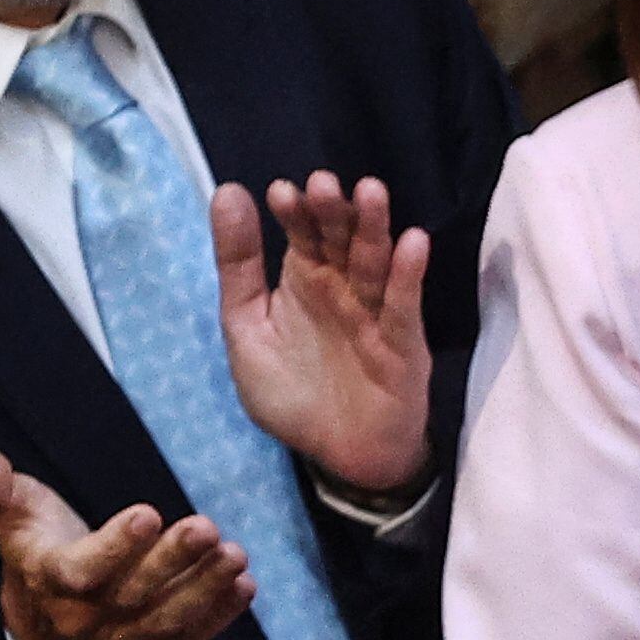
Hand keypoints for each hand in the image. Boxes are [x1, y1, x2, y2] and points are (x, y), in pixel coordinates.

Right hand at [0, 448, 249, 639]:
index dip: (116, 546)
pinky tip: (245, 585)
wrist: (48, 633)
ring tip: (236, 555)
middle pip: (134, 593)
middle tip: (207, 527)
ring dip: (205, 589)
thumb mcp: (15, 521)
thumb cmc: (38, 557)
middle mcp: (87, 619)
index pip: (84, 570)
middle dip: (173, 560)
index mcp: (50, 582)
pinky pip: (190, 638)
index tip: (149, 515)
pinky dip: (220, 615)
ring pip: (167, 619)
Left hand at [215, 172, 435, 494]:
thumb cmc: (293, 393)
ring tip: (370, 192)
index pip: (302, 234)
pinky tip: (412, 244)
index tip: (282, 192)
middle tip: (324, 183)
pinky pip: (406, 306)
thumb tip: (227, 192)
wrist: (339, 455)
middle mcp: (343, 288)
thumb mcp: (246, 327)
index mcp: (305, 280)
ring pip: (375, 264)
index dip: (295, 212)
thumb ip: (238, 266)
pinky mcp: (404, 344)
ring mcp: (376, 313)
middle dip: (335, 211)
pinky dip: (409, 276)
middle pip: (341, 240)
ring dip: (375, 228)